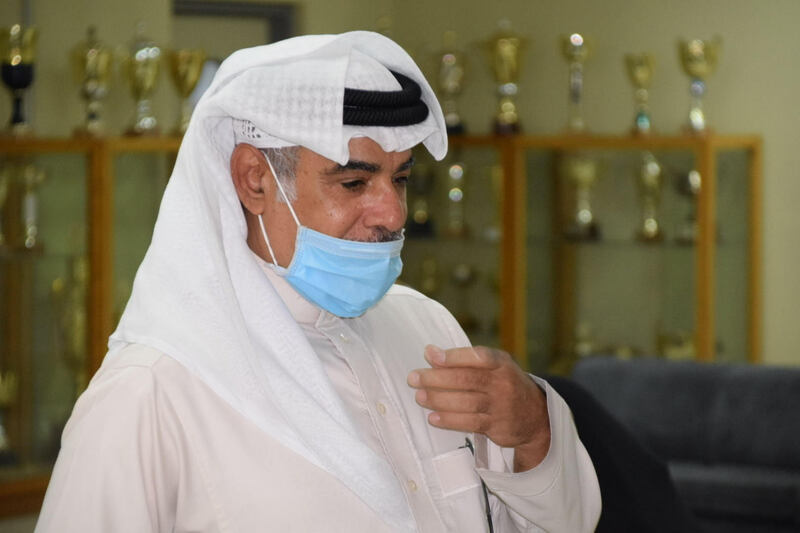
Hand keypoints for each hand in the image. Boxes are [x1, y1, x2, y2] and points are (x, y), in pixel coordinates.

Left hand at [407, 345, 550, 471]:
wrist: (536, 416)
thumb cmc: (505, 384)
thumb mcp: (494, 366)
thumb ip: (465, 360)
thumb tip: (430, 352)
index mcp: (501, 363)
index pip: (478, 357)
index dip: (454, 356)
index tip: (430, 355)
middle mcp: (503, 383)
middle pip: (467, 380)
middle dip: (436, 379)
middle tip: (414, 378)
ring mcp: (501, 406)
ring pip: (466, 403)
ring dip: (439, 400)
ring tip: (420, 397)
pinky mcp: (497, 427)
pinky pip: (470, 423)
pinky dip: (449, 420)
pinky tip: (433, 417)